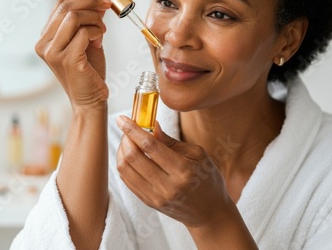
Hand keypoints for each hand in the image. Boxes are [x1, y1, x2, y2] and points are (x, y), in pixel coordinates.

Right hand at [35, 0, 111, 109]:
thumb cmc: (89, 71)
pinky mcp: (67, 60)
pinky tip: (99, 39)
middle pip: (66, 6)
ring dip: (94, 18)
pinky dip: (96, 31)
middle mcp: (44, 43)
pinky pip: (84, 32)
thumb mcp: (88, 39)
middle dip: (91, 0)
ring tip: (103, 28)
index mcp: (46, 37)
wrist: (91, 99)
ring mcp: (53, 52)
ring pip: (73, 16)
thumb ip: (89, 20)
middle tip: (108, 2)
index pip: (60, 3)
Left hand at [115, 116, 235, 228]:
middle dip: (125, 138)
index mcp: (183, 170)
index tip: (122, 119)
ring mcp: (156, 197)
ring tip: (128, 141)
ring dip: (122, 151)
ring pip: (126, 169)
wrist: (209, 213)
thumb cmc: (207, 179)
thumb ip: (171, 142)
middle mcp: (167, 186)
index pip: (151, 146)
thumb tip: (152, 126)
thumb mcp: (198, 155)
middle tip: (127, 128)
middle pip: (133, 157)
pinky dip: (124, 164)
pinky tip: (129, 155)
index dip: (133, 130)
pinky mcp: (149, 202)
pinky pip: (127, 180)